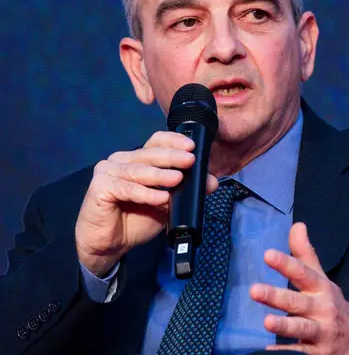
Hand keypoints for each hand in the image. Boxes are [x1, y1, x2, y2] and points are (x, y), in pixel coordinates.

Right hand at [75, 131, 218, 276]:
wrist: (111, 244)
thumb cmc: (137, 219)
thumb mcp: (168, 203)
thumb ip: (187, 190)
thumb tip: (212, 182)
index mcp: (138, 159)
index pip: (156, 142)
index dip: (173, 141)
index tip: (191, 146)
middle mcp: (122, 160)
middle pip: (149, 153)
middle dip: (172, 157)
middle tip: (190, 160)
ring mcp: (108, 171)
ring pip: (139, 170)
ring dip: (160, 175)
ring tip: (178, 179)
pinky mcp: (100, 187)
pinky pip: (127, 188)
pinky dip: (146, 193)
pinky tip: (161, 198)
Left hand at [250, 223, 348, 354]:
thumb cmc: (330, 305)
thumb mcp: (321, 279)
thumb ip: (305, 254)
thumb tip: (297, 226)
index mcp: (321, 288)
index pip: (303, 273)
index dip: (286, 264)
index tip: (268, 255)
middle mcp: (322, 309)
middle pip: (298, 302)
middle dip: (277, 297)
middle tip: (254, 290)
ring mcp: (320, 332)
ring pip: (301, 329)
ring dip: (284, 326)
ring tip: (266, 322)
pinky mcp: (316, 353)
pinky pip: (298, 352)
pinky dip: (285, 352)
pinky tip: (267, 350)